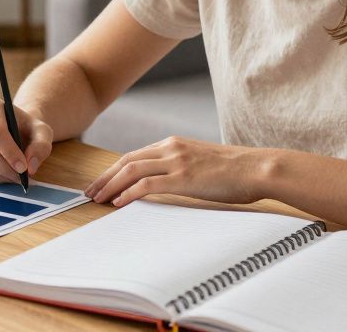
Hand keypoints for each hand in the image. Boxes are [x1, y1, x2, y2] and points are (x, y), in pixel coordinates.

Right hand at [0, 96, 53, 183]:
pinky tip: (4, 172)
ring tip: (15, 175)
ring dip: (1, 175)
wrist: (14, 128)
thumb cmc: (27, 128)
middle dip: (6, 169)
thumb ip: (41, 146)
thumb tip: (30, 167)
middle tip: (22, 177)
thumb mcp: (42, 132)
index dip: (9, 153)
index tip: (23, 168)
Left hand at [84, 136, 266, 206]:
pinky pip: (147, 184)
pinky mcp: (183, 177)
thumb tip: (166, 183)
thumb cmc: (235, 171)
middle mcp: (171, 148)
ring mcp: (176, 161)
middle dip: (104, 177)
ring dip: (110, 185)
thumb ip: (181, 168)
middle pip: (126, 160)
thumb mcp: (201, 163)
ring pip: (131, 170)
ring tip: (97, 199)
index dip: (114, 169)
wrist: (257, 168)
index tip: (101, 182)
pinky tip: (118, 202)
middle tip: (89, 192)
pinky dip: (128, 192)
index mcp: (174, 144)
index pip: (134, 155)